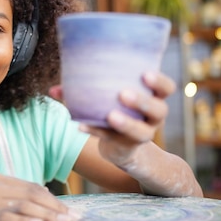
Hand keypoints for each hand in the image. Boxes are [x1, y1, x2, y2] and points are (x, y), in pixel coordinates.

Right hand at [0, 174, 79, 220]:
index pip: (33, 188)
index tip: (69, 210)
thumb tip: (43, 196)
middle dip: (55, 207)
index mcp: (0, 180)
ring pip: (24, 205)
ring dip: (46, 215)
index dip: (54, 199)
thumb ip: (15, 198)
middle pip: (32, 195)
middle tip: (72, 218)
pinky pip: (7, 217)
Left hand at [50, 71, 175, 167]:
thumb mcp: (107, 98)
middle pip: (158, 109)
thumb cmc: (114, 110)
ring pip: (141, 131)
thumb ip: (83, 89)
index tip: (145, 73)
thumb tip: (53, 89)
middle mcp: (153, 117)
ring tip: (110, 116)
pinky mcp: (127, 146)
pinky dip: (96, 131)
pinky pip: (113, 139)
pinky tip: (81, 125)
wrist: (122, 147)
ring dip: (125, 123)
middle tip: (123, 93)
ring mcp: (143, 134)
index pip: (167, 88)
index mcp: (153, 98)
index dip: (160, 81)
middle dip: (142, 101)